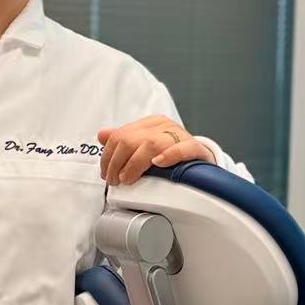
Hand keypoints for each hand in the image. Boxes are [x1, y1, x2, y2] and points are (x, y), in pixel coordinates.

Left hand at [97, 116, 216, 184]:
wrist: (202, 158)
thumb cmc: (171, 153)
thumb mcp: (146, 144)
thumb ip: (124, 140)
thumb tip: (102, 135)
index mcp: (150, 123)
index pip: (121, 135)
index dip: (109, 156)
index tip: (106, 173)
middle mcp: (163, 126)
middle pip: (131, 140)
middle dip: (118, 163)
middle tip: (115, 180)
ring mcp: (179, 135)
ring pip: (151, 144)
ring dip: (135, 164)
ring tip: (128, 179)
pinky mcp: (194, 148)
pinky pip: (181, 149)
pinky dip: (169, 156)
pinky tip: (159, 164)